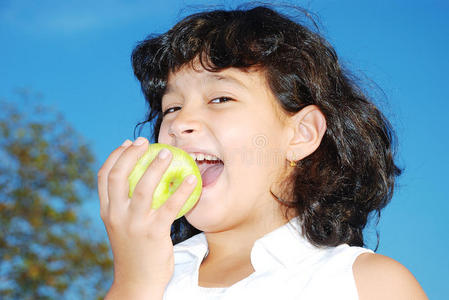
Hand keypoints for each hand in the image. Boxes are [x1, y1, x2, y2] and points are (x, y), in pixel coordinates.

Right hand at [97, 137, 196, 297]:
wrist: (137, 282)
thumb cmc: (134, 252)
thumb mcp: (122, 227)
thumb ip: (125, 207)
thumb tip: (141, 180)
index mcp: (107, 212)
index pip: (104, 177)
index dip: (115, 156)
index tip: (127, 143)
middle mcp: (116, 215)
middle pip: (118, 176)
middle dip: (131, 154)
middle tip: (145, 141)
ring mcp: (134, 224)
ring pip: (142, 187)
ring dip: (156, 166)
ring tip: (168, 153)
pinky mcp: (154, 232)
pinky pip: (170, 205)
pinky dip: (181, 189)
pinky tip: (191, 178)